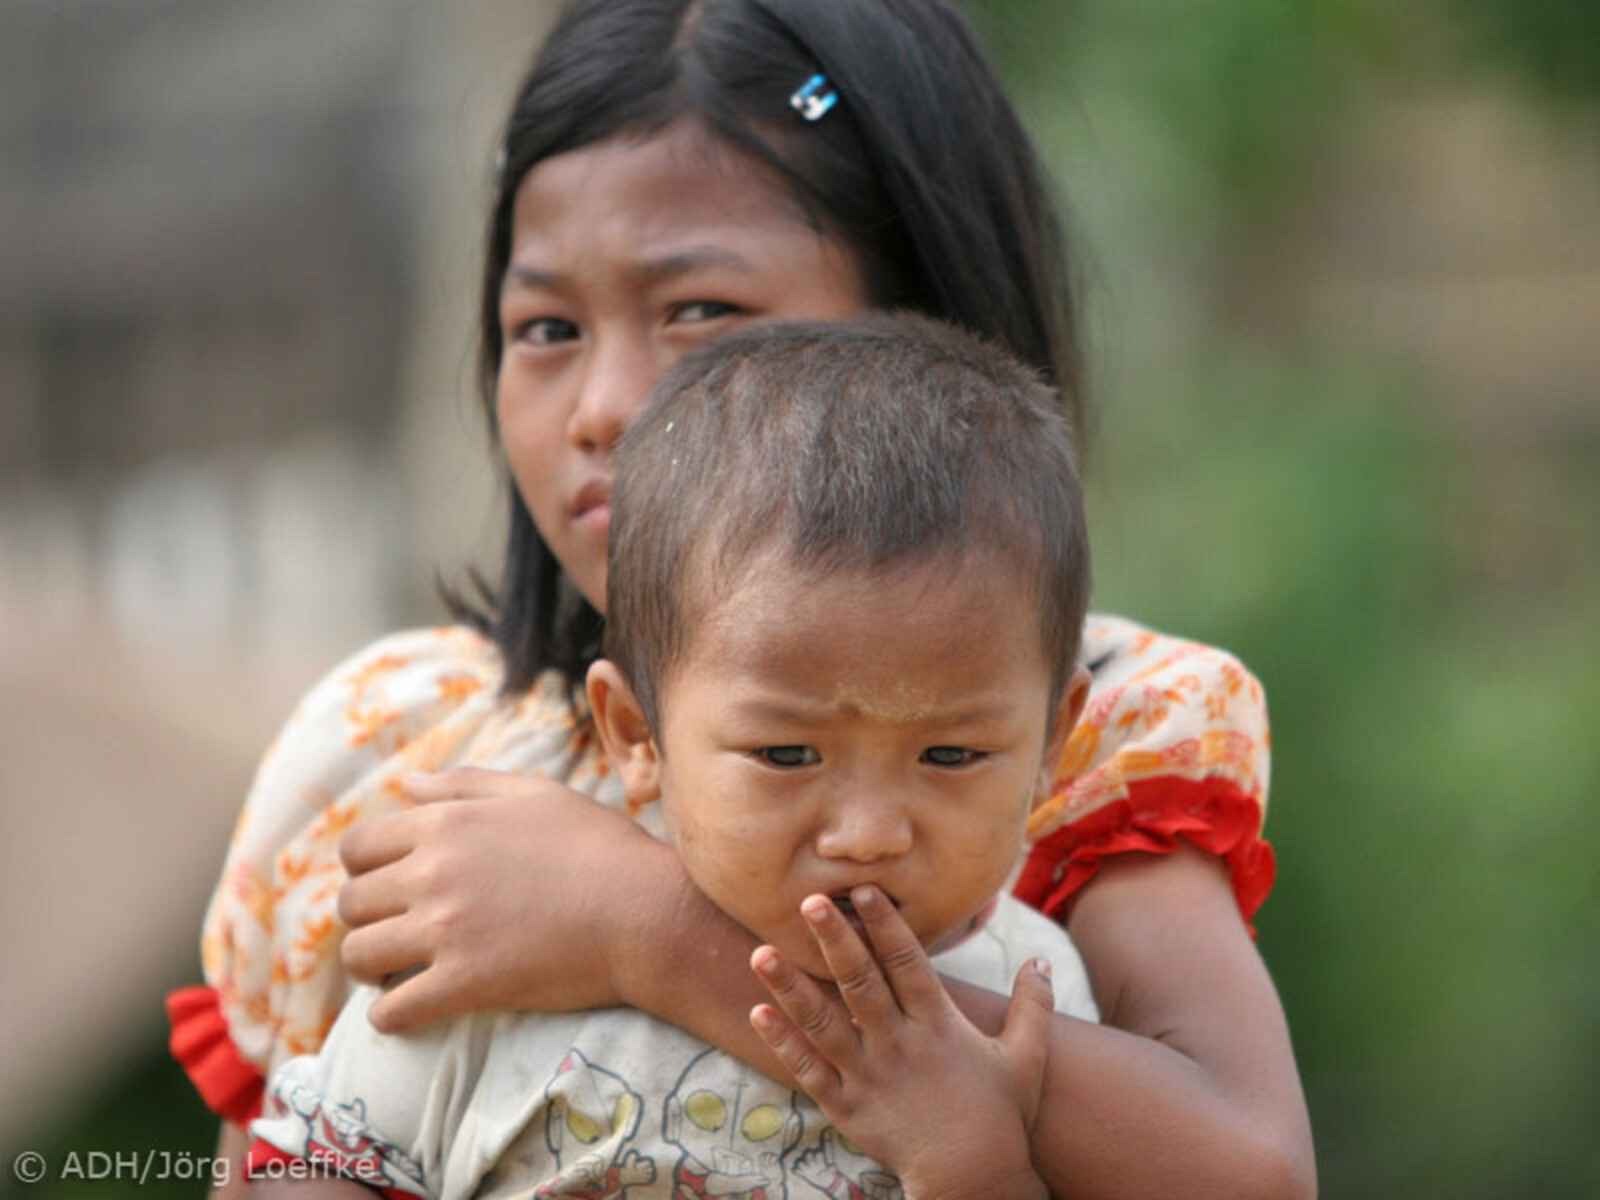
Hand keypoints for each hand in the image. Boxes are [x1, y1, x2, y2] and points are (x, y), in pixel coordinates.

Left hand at [336, 767, 679, 1030]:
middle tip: (392, 933)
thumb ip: (466, 786)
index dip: (362, 868)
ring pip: (360, 956)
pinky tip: (408, 1012)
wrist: (646, 912)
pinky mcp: (465, 983)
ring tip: (394, 973)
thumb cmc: (600, 847)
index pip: (358, 845)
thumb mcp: (537, 795)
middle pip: (351, 902)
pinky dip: (390, 1016)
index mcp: (447, 823)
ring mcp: (446, 930)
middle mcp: (434, 872)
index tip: (384, 886)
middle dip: (365, 919)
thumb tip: (407, 783)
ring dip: (369, 969)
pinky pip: (393, 1010)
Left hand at [749, 886, 1051, 1199]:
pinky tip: (759, 1011)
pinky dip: (782, 1042)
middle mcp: (899, 1045)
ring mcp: (868, 1076)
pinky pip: (808, 1070)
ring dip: (790, 987)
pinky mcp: (847, 1106)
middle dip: (834, 941)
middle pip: (860, 984)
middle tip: (808, 901)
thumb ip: (1032, 1006)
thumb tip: (1041, 960)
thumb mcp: (1025, 1059)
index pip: (908, 964)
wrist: (973, 1181)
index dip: (886, 926)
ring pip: (822, 1024)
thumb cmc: (1000, 1117)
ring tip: (760, 952)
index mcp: (938, 1026)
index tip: (864, 890)